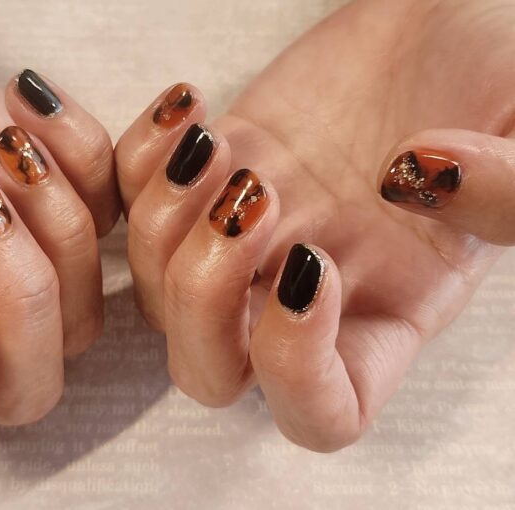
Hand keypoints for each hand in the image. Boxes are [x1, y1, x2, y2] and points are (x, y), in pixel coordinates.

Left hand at [115, 0, 513, 451]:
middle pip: (208, 369)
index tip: (314, 268)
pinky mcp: (207, 178)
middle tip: (252, 199)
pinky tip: (190, 111)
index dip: (295, 371)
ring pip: (155, 292)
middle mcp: (307, 295)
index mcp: (392, 315)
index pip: (321, 414)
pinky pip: (131, 204)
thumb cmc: (492, 80)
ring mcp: (248, 239)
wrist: (435, 24)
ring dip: (164, 222)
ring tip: (217, 147)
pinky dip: (135, 164)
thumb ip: (510, 188)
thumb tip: (420, 178)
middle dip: (202, 296)